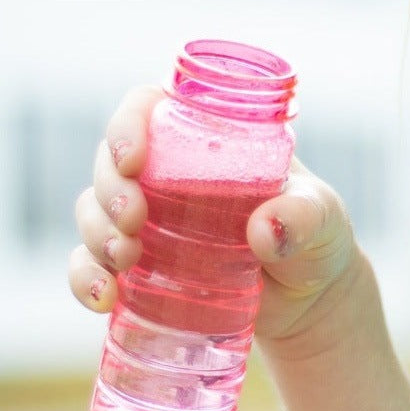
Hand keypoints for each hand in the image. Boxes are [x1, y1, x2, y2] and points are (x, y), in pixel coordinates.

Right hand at [69, 86, 360, 358]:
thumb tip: (263, 230)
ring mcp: (151, 222)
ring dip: (95, 232)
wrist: (314, 302)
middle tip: (134, 220)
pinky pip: (91, 265)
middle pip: (112, 161)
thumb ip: (305, 217)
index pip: (151, 108)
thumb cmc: (319, 241)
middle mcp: (171, 175)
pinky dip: (84, 278)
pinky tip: (101, 297)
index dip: (128, 123)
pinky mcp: (142, 269)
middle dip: (109, 189)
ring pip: (94, 211)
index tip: (133, 160)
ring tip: (124, 260)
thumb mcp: (323, 220)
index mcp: (210, 143)